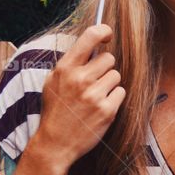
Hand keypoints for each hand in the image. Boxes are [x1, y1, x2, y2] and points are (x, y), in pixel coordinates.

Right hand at [35, 24, 126, 170]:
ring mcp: (94, 95)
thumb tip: (92, 45)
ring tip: (95, 97)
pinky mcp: (107, 110)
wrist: (55, 143)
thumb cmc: (55, 111)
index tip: (108, 33)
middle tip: (93, 82)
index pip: (89, 37)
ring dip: (109, 84)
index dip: (102, 31)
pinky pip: (121, 92)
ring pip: (116, 75)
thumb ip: (71, 64)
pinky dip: (114, 99)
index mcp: (65, 69)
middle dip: (104, 68)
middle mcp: (80, 79)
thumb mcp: (53, 82)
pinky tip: (100, 107)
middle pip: (109, 58)